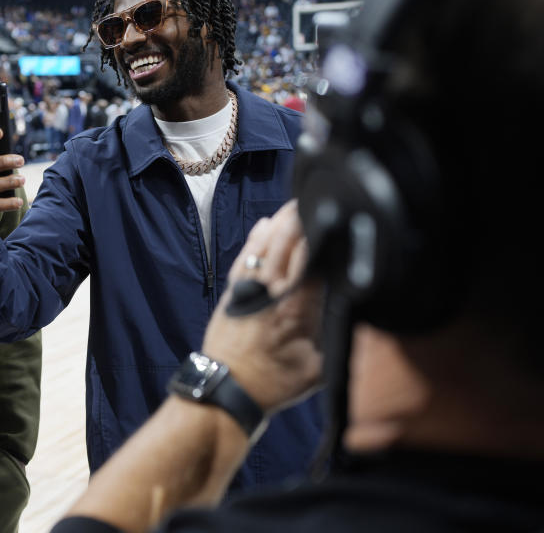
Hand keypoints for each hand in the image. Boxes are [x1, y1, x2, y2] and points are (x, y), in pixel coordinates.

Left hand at [202, 200, 322, 413]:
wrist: (226, 392)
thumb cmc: (274, 385)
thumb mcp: (319, 370)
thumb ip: (339, 340)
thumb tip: (365, 321)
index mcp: (296, 308)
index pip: (313, 261)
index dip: (323, 237)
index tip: (338, 216)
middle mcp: (271, 292)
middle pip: (288, 245)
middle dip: (301, 220)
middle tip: (317, 197)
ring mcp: (248, 290)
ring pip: (266, 246)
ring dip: (280, 224)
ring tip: (296, 204)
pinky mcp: (232, 293)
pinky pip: (245, 257)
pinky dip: (255, 239)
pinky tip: (264, 224)